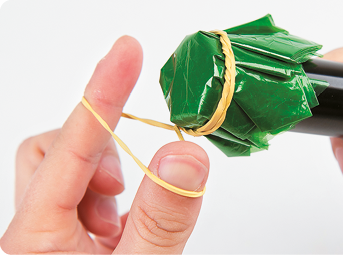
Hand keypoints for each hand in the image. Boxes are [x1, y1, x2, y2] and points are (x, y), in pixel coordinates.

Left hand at [0, 36, 208, 253]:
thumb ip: (161, 219)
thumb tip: (183, 155)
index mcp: (37, 241)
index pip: (69, 150)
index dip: (102, 96)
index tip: (126, 55)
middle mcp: (36, 231)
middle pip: (49, 150)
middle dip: (96, 151)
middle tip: (127, 185)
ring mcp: (52, 233)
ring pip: (68, 169)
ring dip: (107, 181)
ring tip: (128, 226)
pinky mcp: (72, 236)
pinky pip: (88, 190)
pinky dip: (115, 196)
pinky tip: (129, 229)